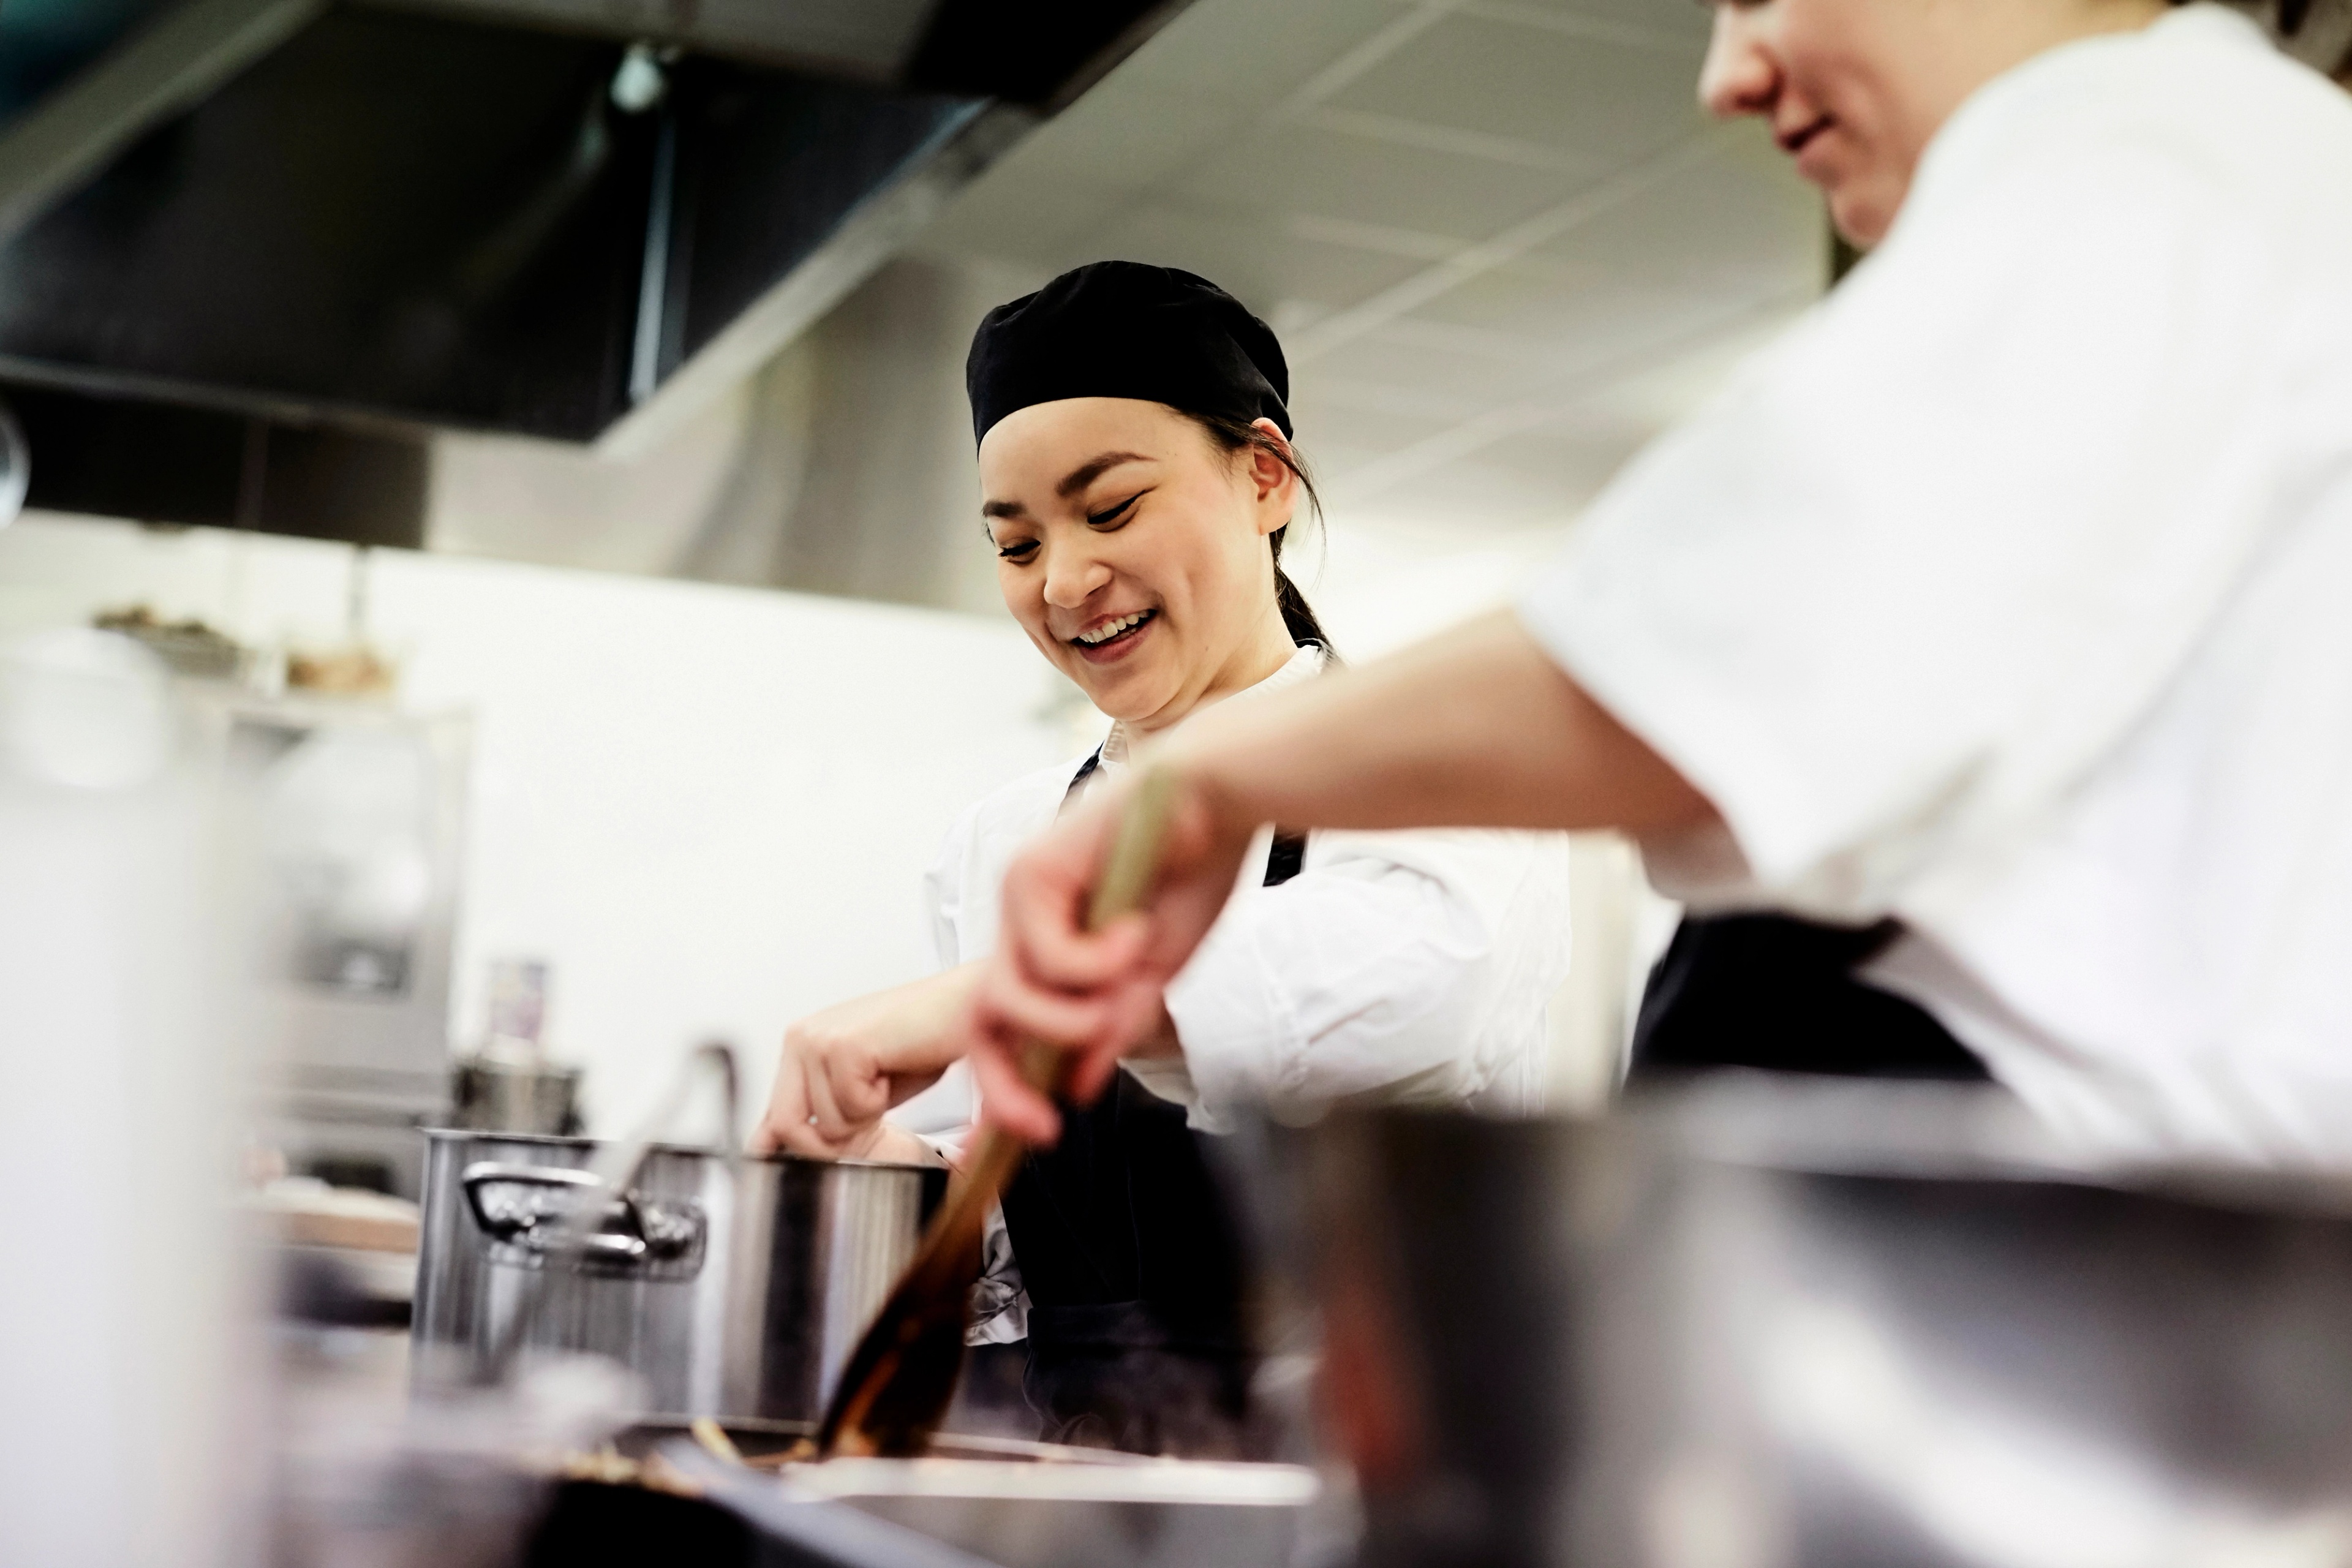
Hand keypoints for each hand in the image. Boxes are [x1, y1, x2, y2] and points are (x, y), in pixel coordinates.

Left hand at [750, 963, 979, 1157]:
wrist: (962, 1007)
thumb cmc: (921, 1042)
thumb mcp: (861, 1088)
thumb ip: (824, 1112)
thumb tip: (778, 1147)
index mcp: (801, 1044)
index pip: (772, 1117)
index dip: (800, 1145)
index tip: (826, 1152)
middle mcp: (802, 1038)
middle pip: (786, 1125)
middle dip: (832, 1141)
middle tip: (870, 1114)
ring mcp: (820, 1040)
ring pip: (827, 1124)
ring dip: (867, 1116)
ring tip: (887, 1079)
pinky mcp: (845, 1046)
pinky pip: (854, 1108)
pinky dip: (882, 1103)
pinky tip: (894, 1070)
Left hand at [965, 766, 1255, 1144]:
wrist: (1219, 798)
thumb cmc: (1195, 874)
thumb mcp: (1155, 973)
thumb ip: (1113, 1025)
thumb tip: (1073, 1086)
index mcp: (1053, 949)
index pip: (1008, 1032)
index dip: (1009, 1091)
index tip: (1035, 1138)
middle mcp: (1025, 925)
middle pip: (983, 1024)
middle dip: (1006, 1084)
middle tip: (1046, 1122)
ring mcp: (1021, 899)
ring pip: (1010, 998)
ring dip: (1071, 1017)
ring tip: (1127, 983)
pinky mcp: (1030, 873)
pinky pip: (1045, 955)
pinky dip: (1094, 963)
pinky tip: (1135, 931)